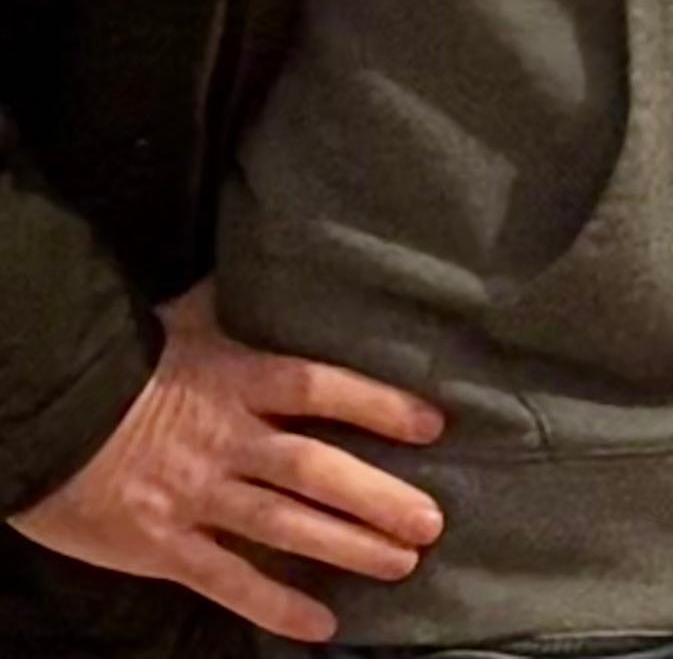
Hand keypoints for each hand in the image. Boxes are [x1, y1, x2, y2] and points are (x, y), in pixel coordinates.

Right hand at [5, 286, 443, 642]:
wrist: (38, 412)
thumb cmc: (116, 362)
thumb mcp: (179, 319)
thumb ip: (229, 303)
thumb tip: (265, 251)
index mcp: (236, 380)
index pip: (322, 390)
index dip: (380, 407)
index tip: (434, 426)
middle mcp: (227, 441)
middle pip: (317, 470)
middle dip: (379, 498)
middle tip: (432, 522)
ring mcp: (195, 497)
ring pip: (286, 526)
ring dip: (348, 548)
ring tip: (403, 563)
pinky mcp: (160, 545)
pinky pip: (226, 580)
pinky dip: (274, 606)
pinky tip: (320, 626)